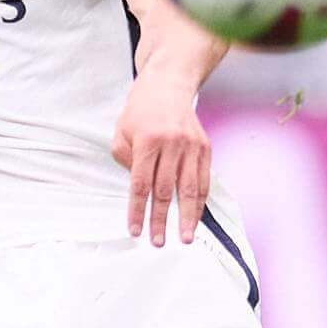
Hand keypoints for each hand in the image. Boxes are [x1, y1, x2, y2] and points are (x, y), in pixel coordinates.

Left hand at [112, 74, 209, 245]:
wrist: (168, 85)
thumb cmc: (140, 110)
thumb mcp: (121, 131)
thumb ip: (125, 160)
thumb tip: (139, 188)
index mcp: (148, 140)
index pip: (141, 184)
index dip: (137, 210)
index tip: (135, 230)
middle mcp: (172, 144)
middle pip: (165, 190)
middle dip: (161, 219)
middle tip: (158, 242)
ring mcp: (192, 146)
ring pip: (189, 188)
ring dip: (187, 216)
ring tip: (185, 237)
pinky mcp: (205, 147)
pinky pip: (203, 180)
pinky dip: (200, 201)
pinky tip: (196, 217)